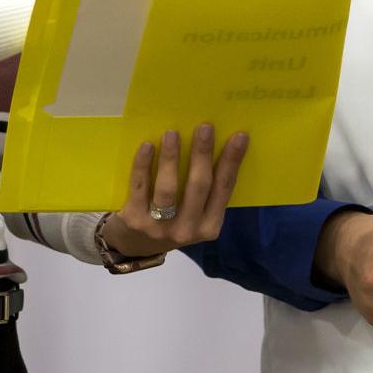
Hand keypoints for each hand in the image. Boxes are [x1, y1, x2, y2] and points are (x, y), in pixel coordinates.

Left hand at [102, 123, 247, 256]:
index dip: (232, 162)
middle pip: (199, 186)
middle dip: (202, 154)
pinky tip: (148, 146)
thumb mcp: (193, 216)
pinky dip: (143, 165)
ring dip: (171, 158)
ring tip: (172, 133)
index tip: (239, 136)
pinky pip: (140, 188)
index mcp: (209, 226)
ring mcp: (160, 227)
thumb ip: (203, 192)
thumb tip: (211, 145)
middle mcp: (188, 229)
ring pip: (168, 189)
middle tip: (204, 127)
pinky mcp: (135, 220)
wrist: (133, 245)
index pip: (224, 189)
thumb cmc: (170, 221)